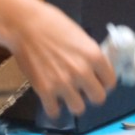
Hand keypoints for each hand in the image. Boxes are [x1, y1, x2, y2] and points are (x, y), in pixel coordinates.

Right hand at [5, 2, 116, 118]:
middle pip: (98, 98)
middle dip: (91, 94)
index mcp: (94, 55)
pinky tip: (51, 98)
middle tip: (82, 88)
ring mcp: (63, 83)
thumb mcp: (79, 35)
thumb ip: (89, 54)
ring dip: (73, 102)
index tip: (97, 81)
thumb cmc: (51, 22)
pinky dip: (53, 107)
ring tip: (65, 93)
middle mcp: (82, 72)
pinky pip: (54, 112)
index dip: (104, 82)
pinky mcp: (44, 90)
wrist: (23, 24)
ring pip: (78, 108)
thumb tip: (95, 68)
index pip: (110, 81)